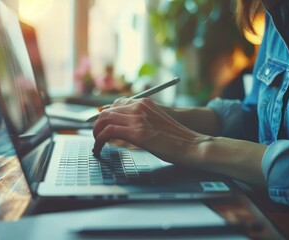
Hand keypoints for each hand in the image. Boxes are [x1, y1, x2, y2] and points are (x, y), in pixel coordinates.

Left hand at [93, 98, 207, 163]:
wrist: (191, 145)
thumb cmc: (176, 139)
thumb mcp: (156, 123)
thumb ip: (140, 122)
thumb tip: (122, 130)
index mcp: (145, 103)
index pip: (116, 104)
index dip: (106, 116)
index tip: (102, 127)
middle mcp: (139, 106)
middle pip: (107, 111)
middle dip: (98, 125)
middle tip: (97, 137)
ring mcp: (137, 118)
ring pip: (104, 119)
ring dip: (96, 133)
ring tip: (97, 144)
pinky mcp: (136, 132)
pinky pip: (108, 132)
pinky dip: (99, 140)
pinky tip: (99, 148)